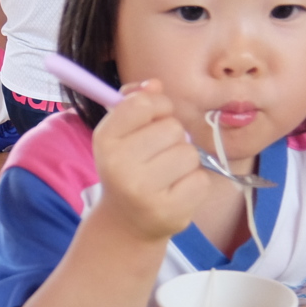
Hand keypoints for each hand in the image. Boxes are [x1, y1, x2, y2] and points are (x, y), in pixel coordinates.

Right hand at [91, 80, 206, 242]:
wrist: (126, 222)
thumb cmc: (128, 167)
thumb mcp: (121, 133)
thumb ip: (136, 102)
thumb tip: (154, 84)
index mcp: (105, 140)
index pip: (144, 103)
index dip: (158, 107)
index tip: (153, 120)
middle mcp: (119, 165)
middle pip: (172, 127)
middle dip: (172, 138)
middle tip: (157, 156)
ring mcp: (144, 191)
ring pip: (189, 153)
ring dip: (184, 161)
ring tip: (167, 175)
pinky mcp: (170, 211)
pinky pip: (201, 179)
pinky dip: (194, 183)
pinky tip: (176, 191)